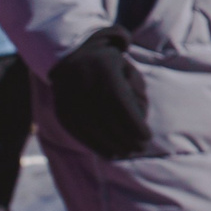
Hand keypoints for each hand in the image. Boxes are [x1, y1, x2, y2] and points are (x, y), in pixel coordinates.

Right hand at [48, 27, 150, 159]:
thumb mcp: (126, 65)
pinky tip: (110, 153)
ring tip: (128, 152)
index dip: (135, 125)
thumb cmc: (109, 64)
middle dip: (126, 139)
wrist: (71, 57)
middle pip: (108, 122)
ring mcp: (71, 101)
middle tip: (141, 148)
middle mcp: (86, 89)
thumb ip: (137, 84)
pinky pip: (79, 132)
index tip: (147, 137)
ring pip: (93, 130)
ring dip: (112, 145)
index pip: (122, 107)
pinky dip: (95, 145)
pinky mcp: (62, 111)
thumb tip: (142, 113)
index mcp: (105, 74)